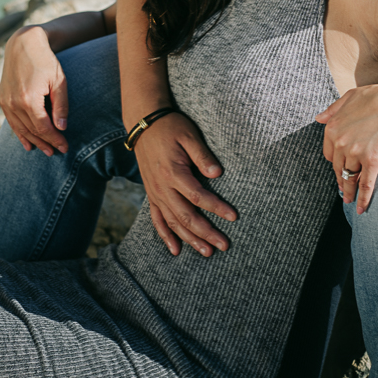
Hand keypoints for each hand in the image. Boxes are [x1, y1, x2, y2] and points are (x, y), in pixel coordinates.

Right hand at [0, 26, 69, 155]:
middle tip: (57, 152)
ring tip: (45, 151)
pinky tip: (27, 144)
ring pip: (20, 129)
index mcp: (29, 99)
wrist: (23, 45)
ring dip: (33, 141)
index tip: (65, 147)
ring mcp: (5, 102)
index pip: (43, 128)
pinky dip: (19, 134)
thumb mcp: (59, 81)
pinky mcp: (2, 99)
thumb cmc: (45, 61)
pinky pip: (11, 122)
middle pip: (31, 130)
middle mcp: (13, 103)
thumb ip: (60, 105)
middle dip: (45, 143)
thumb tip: (62, 128)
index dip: (54, 139)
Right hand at [134, 112, 236, 256]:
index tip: (233, 216)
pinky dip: (165, 236)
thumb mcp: (189, 136)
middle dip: (206, 233)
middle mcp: (162, 187)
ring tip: (206, 252)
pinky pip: (157, 219)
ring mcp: (155, 193)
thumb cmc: (171, 127)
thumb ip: (203, 155)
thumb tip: (217, 173)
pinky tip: (175, 250)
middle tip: (223, 245)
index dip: (217, 208)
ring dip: (189, 239)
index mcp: (174, 172)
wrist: (143, 125)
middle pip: (186, 216)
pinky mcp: (151, 194)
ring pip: (173, 222)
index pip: (198, 196)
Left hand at [316, 80, 377, 212]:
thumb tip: (318, 119)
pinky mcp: (372, 160)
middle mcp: (340, 141)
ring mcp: (355, 152)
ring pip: (350, 178)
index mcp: (333, 128)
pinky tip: (361, 209)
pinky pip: (365, 184)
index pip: (329, 154)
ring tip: (350, 201)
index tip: (340, 169)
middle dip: (341, 179)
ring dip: (349, 192)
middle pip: (338, 168)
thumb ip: (333, 109)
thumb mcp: (350, 97)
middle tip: (343, 189)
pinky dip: (363, 199)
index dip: (335, 163)